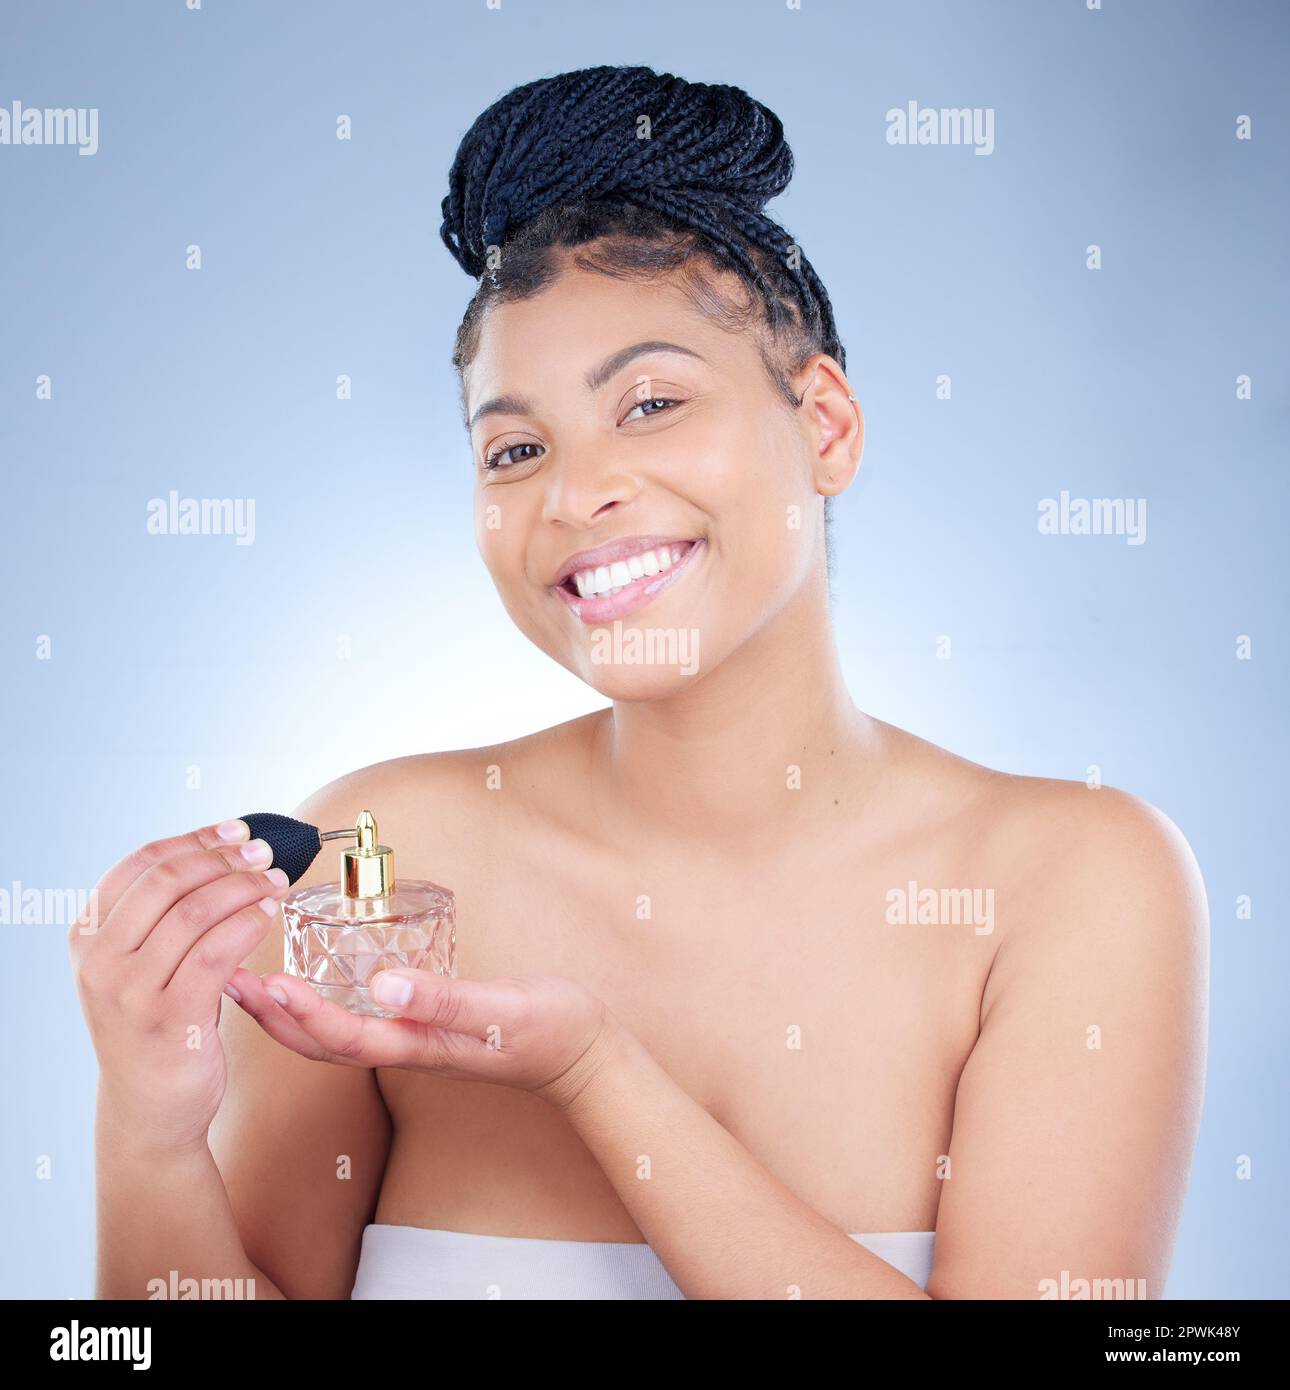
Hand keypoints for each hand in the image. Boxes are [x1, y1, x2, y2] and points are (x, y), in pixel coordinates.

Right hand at [68, 819, 291, 1152]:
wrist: (149, 1109)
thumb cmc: (155, 1025)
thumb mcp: (135, 966)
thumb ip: (158, 917)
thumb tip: (218, 850)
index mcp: (87, 937)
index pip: (139, 865)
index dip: (193, 840)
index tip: (235, 830)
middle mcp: (100, 961)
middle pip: (168, 881)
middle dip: (224, 858)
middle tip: (264, 853)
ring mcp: (130, 991)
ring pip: (196, 912)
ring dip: (245, 887)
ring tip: (276, 881)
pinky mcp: (169, 1017)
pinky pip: (216, 951)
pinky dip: (249, 922)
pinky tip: (269, 914)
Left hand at [225, 966, 620, 1110]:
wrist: (583, 1053)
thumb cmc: (549, 1030)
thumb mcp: (502, 1011)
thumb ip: (446, 1000)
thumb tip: (385, 986)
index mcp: (419, 1044)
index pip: (343, 1036)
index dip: (297, 1014)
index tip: (259, 985)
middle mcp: (407, 1047)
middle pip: (323, 1041)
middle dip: (271, 1017)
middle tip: (225, 982)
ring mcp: (415, 1040)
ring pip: (336, 1033)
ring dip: (288, 1012)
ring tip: (251, 984)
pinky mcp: (425, 1026)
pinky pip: (360, 1020)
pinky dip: (324, 1004)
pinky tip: (316, 983)